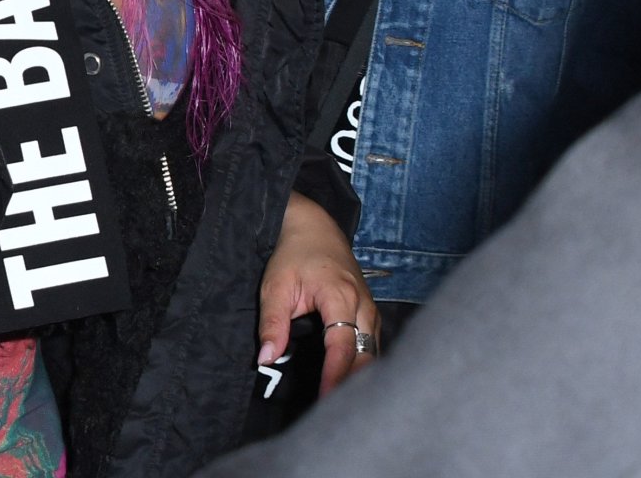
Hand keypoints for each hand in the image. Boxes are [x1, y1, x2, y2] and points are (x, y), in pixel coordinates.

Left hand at [258, 191, 378, 395]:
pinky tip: (352, 385)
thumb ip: (272, 323)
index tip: (326, 401)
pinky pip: (373, 346)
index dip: (336, 376)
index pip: (342, 346)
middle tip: (337, 414)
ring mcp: (371, 309)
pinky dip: (364, 366)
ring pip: (374, 353)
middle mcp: (363, 305)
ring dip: (361, 378)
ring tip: (344, 405)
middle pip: (366, 355)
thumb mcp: (275, 285)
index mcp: (340, 296)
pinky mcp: (371, 313)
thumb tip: (266, 357)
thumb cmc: (293, 254)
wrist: (314, 227)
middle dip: (354, 385)